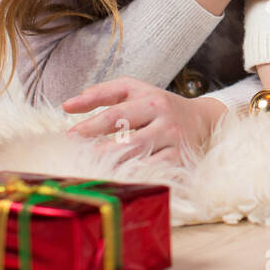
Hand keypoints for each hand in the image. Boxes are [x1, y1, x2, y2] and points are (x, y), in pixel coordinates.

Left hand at [63, 78, 226, 164]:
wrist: (202, 119)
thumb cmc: (159, 105)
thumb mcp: (135, 90)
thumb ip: (102, 93)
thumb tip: (67, 105)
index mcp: (152, 101)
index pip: (116, 115)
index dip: (90, 127)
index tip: (69, 136)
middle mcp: (166, 123)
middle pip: (127, 143)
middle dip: (99, 152)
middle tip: (77, 158)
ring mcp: (175, 145)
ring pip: (139, 162)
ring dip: (113, 168)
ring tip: (91, 170)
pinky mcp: (180, 163)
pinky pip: (152, 174)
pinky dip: (132, 178)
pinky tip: (116, 179)